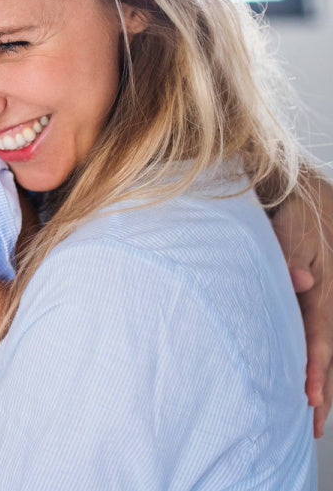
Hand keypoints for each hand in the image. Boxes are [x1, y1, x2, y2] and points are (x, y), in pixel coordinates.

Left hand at [271, 176, 332, 436]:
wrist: (298, 190)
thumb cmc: (292, 207)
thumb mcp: (293, 224)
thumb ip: (293, 252)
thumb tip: (300, 282)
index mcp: (322, 285)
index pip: (319, 334)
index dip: (315, 367)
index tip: (310, 397)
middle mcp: (324, 296)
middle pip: (323, 348)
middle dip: (320, 387)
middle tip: (312, 425)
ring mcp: (320, 297)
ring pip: (320, 343)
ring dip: (317, 377)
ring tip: (313, 413)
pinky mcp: (312, 294)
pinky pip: (313, 331)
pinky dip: (312, 355)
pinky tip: (307, 378)